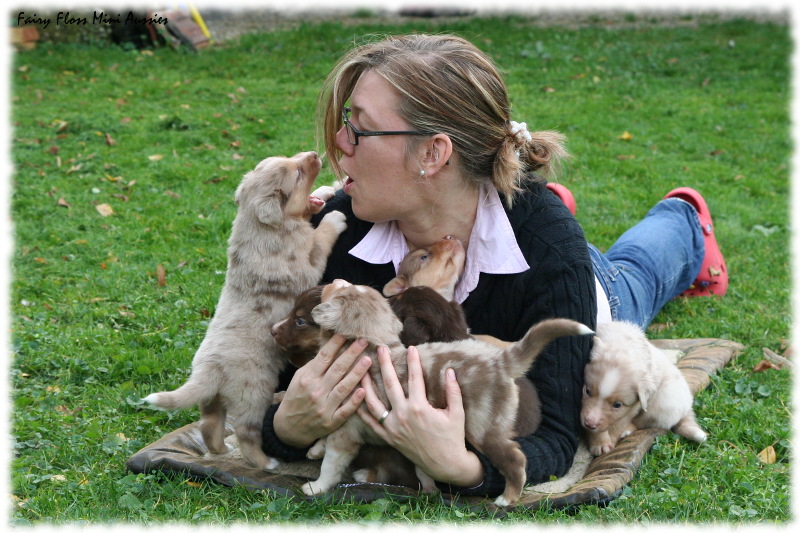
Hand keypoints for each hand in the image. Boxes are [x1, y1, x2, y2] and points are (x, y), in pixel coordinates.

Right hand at [274, 334, 370, 447]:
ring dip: (357, 373)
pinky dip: (354, 401)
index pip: (324, 357)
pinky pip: (345, 410)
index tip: (346, 332)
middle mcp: (316, 391)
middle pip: (337, 369)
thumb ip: (315, 365)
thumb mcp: (299, 378)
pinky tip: (363, 391)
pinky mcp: (331, 422)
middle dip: (351, 353)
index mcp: (307, 378)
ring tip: (368, 360)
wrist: (288, 428)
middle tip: (364, 340)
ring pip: (343, 388)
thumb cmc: (296, 397)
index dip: (336, 344)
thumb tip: (331, 348)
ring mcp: (324, 407)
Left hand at [357, 345, 483, 487]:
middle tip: (380, 348)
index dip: (413, 361)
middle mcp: (403, 416)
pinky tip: (356, 397)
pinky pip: (370, 422)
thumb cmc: (452, 438)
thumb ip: (453, 391)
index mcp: (420, 408)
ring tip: (362, 368)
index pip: (415, 378)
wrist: (445, 465)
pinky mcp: (388, 438)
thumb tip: (450, 371)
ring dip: (366, 383)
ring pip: (373, 402)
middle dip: (385, 364)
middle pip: (390, 384)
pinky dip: (361, 409)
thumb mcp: (457, 414)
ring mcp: (393, 428)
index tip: (410, 347)